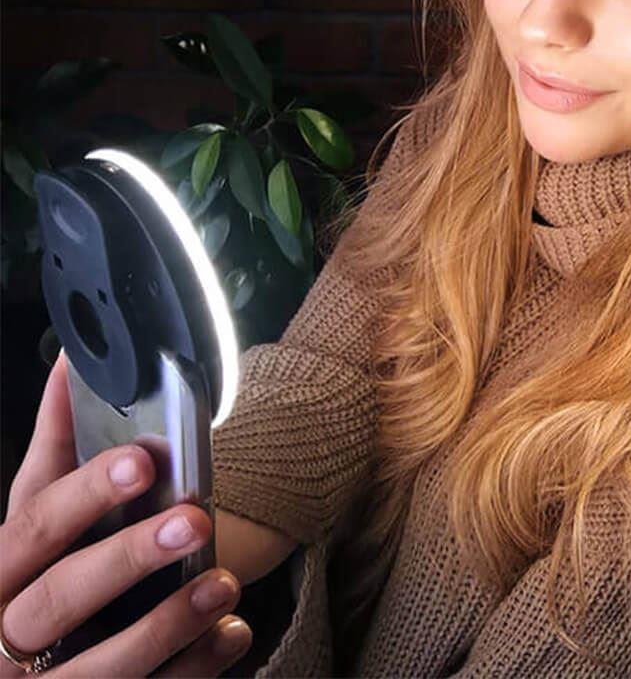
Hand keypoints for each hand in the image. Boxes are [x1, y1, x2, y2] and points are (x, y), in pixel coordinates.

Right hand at [0, 350, 252, 676]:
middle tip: (193, 521)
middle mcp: (6, 636)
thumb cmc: (27, 576)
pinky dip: (191, 669)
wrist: (12, 672)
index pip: (33, 527)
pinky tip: (231, 634)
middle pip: (60, 598)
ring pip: (101, 668)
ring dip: (169, 623)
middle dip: (128, 558)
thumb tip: (71, 361)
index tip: (142, 460)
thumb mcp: (31, 512)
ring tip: (222, 583)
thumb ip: (53, 443)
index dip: (85, 494)